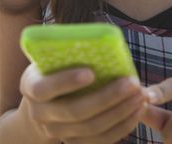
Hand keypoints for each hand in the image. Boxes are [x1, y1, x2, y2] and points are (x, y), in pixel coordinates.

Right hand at [19, 63, 147, 143]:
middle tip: (131, 82)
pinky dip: (121, 127)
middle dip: (106, 97)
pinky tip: (136, 112)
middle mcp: (40, 114)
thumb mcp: (49, 60)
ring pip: (91, 129)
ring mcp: (57, 133)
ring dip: (120, 112)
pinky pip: (100, 141)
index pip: (45, 88)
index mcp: (31, 87)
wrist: (39, 109)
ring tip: (140, 95)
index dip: (67, 82)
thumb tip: (99, 38)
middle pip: (75, 111)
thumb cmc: (51, 73)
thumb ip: (65, 52)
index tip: (91, 72)